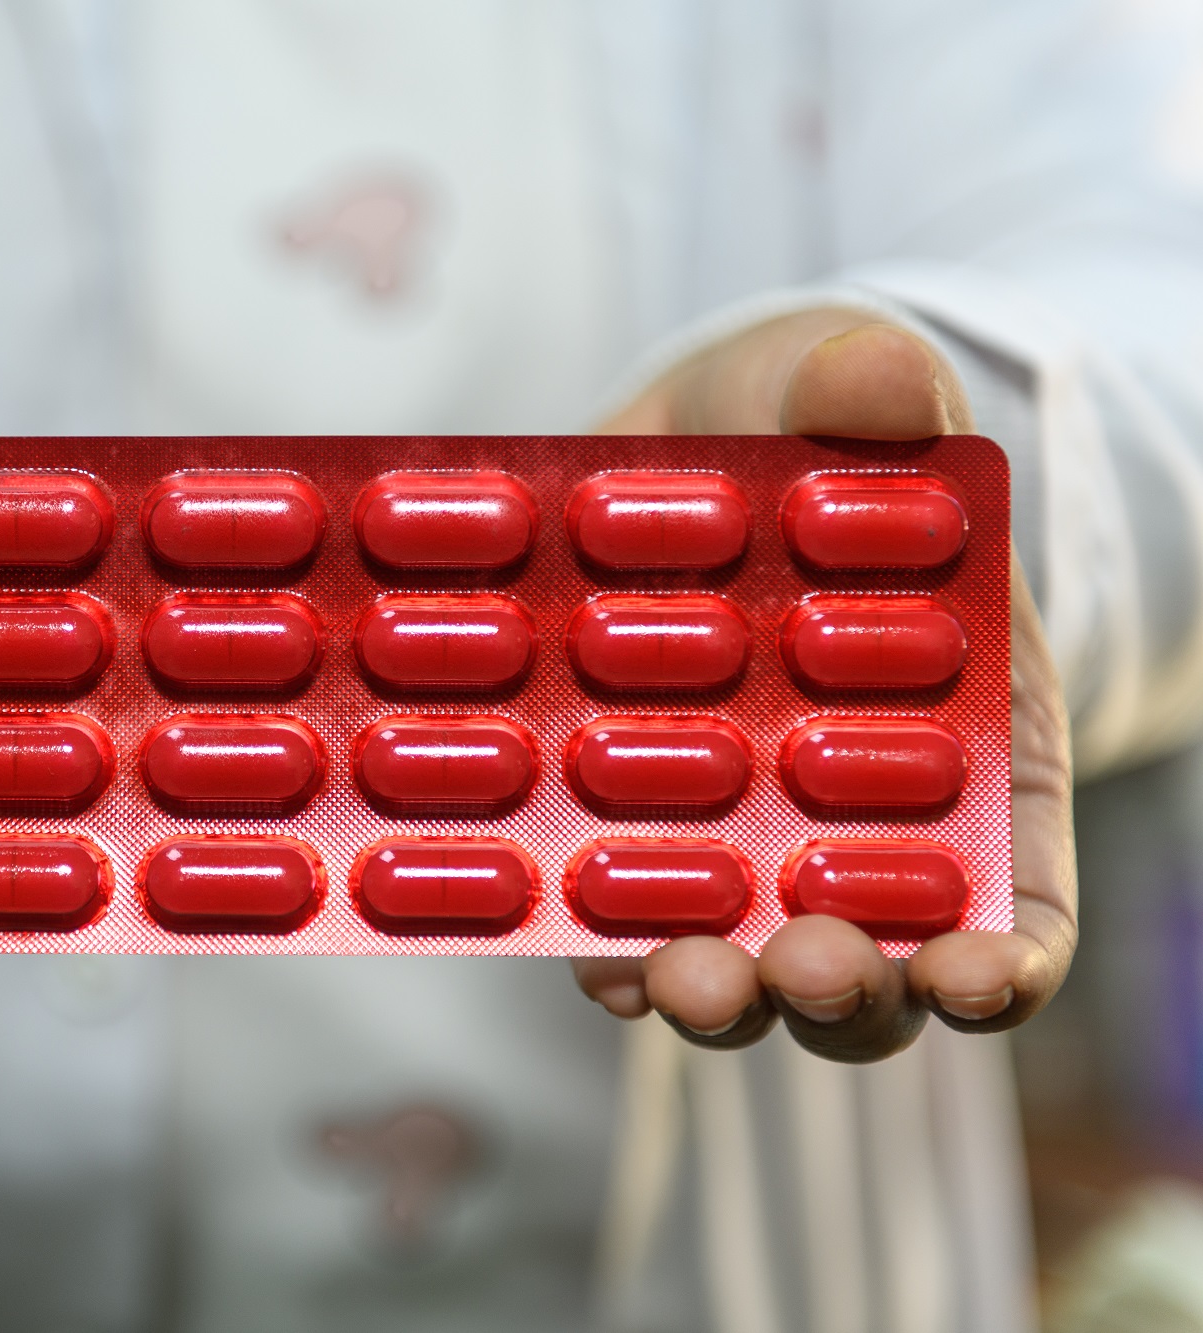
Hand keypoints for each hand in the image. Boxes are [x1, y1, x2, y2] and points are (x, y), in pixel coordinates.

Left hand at [574, 310, 1076, 1061]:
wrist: (662, 440)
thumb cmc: (793, 426)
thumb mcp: (832, 385)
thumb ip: (865, 388)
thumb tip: (886, 374)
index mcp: (962, 746)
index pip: (1010, 897)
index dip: (1003, 960)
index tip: (978, 975)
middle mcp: (852, 825)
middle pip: (871, 962)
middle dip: (847, 988)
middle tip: (809, 967)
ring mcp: (730, 843)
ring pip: (742, 966)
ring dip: (716, 993)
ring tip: (677, 978)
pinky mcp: (618, 837)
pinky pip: (611, 926)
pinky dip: (595, 948)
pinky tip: (565, 935)